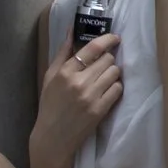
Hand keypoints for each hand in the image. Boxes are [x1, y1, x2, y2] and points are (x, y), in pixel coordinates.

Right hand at [29, 32, 120, 167]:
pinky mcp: (100, 109)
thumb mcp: (50, 77)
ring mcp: (91, 96)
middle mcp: (79, 82)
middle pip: (107, 59)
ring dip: (112, 73)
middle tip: (103, 65)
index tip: (115, 38)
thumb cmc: (50, 105)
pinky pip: (118, 89)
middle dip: (108, 60)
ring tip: (104, 80)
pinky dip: (115, 88)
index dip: (108, 40)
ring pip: (115, 73)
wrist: (53, 137)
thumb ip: (62, 53)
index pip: (93, 48)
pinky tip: (106, 92)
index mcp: (65, 72)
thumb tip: (71, 31)